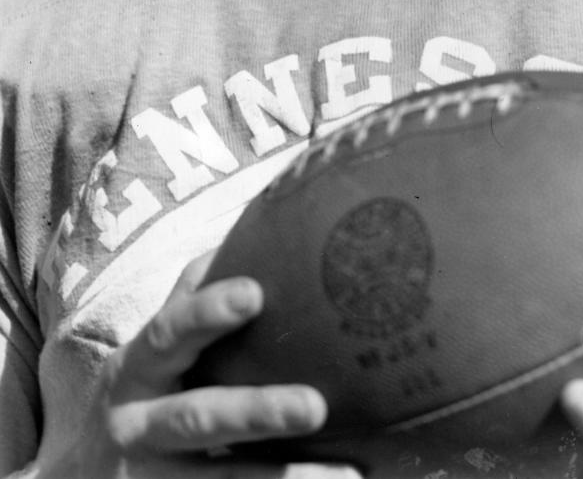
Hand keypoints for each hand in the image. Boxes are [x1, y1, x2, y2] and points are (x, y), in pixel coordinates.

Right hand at [38, 251, 359, 478]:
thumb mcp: (151, 347)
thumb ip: (192, 296)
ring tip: (347, 471)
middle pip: (199, 419)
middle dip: (258, 414)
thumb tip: (255, 226)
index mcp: (137, 369)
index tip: (255, 293)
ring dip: (285, 477)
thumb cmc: (140, 388)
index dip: (208, 312)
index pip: (171, 332)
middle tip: (316, 406)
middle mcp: (139, 426)